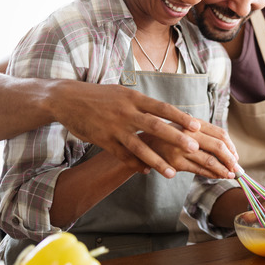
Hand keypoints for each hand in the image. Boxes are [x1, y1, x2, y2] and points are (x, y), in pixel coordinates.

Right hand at [47, 79, 204, 176]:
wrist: (67, 99)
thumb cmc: (100, 96)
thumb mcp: (123, 93)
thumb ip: (143, 104)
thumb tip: (166, 112)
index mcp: (134, 98)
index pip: (163, 108)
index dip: (181, 117)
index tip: (197, 126)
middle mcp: (126, 112)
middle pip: (155, 126)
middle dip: (176, 138)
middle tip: (194, 148)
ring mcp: (114, 127)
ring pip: (139, 147)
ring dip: (157, 161)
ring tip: (171, 173)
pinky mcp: (102, 140)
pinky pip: (122, 156)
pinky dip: (135, 164)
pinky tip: (146, 172)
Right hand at [140, 121, 239, 178]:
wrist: (142, 144)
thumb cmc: (168, 136)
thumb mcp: (185, 129)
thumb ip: (203, 134)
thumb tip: (228, 148)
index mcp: (193, 124)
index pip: (220, 134)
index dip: (231, 146)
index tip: (235, 155)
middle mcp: (189, 134)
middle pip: (218, 146)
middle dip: (230, 158)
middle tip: (237, 167)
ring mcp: (182, 149)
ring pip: (210, 161)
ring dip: (224, 170)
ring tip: (231, 174)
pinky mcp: (176, 163)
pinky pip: (199, 170)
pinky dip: (212, 175)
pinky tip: (219, 176)